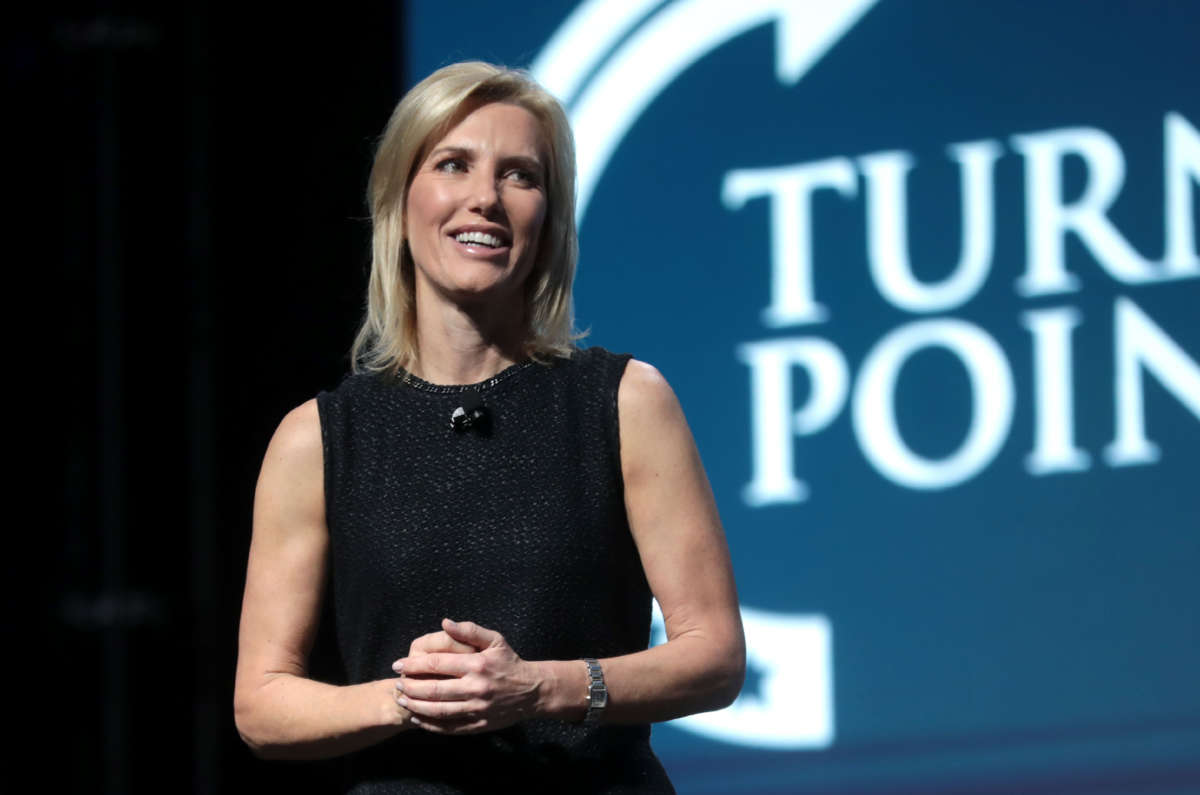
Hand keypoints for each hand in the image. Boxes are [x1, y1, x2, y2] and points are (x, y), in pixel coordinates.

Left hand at [393, 618, 543, 734]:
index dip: (414, 664)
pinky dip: (430, 725)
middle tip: (396, 684)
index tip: (399, 665)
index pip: (437, 664)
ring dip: (416, 707)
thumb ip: (469, 630)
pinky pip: (449, 728)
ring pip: (438, 711)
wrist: (532, 692)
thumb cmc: (510, 662)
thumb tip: (445, 622)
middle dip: (410, 687)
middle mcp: (475, 688)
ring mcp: (476, 709)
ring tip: (402, 701)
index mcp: (476, 664)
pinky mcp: (478, 725)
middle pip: (433, 690)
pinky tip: (418, 719)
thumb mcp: (495, 640)